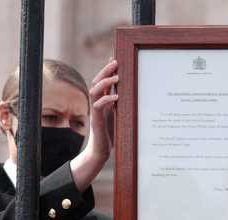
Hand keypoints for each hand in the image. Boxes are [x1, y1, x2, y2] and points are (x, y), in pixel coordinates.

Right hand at [69, 59, 118, 191]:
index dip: (108, 70)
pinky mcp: (96, 121)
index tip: (116, 59)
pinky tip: (116, 97)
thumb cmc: (111, 135)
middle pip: (97, 82)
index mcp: (103, 101)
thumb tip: (131, 92)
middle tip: (116, 61)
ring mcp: (96, 112)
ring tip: (116, 77)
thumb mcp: (118, 116)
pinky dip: (106, 100)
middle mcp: (97, 104)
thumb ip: (121, 105)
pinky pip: (98, 107)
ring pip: (95, 91)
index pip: (103, 81)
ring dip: (105, 82)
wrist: (101, 152)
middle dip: (106, 70)